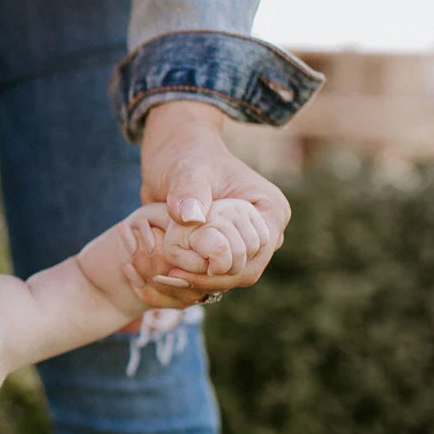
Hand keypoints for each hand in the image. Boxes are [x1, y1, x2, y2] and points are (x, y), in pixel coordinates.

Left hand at [137, 99, 290, 301]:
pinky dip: (193, 275)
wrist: (174, 153)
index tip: (179, 269)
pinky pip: (216, 274)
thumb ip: (188, 191)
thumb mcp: (184, 170)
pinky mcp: (228, 247)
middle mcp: (265, 230)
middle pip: (243, 273)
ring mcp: (248, 240)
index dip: (217, 270)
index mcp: (270, 210)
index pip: (253, 258)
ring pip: (229, 277)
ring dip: (198, 279)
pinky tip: (166, 271)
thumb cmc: (183, 155)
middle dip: (207, 278)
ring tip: (163, 272)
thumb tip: (190, 218)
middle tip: (167, 273)